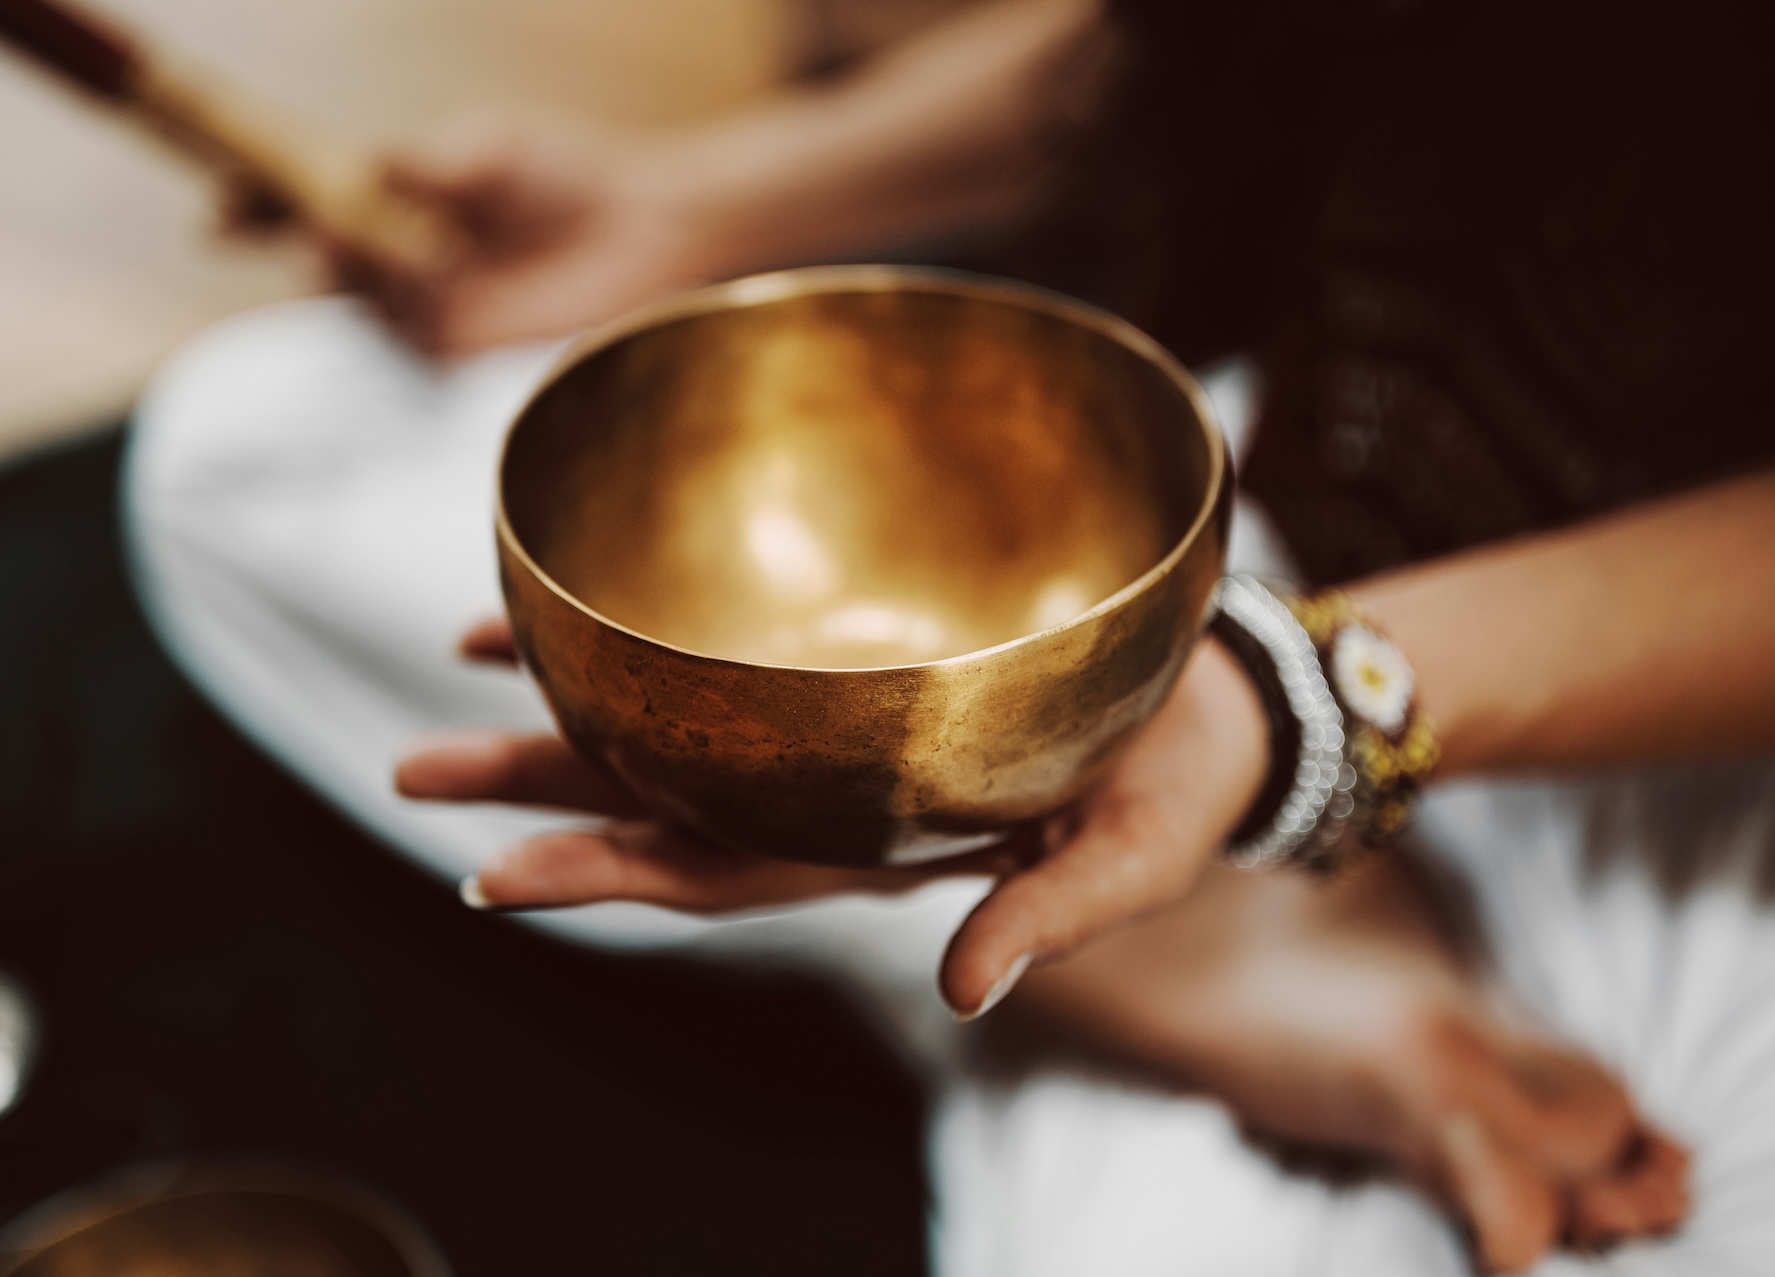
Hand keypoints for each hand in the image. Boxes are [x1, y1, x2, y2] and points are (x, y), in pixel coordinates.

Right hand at [296, 112, 747, 355]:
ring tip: (397, 246)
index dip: (251, 207)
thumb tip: (358, 166)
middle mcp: (395, 262)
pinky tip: (429, 283)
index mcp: (389, 201)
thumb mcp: (484, 153)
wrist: (641, 233)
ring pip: (362, 302)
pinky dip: (406, 318)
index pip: (300, 203)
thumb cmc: (565, 181)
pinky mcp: (459, 357)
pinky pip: (407, 346)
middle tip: (317, 228)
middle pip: (321, 260)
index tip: (217, 213)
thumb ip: (418, 166)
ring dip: (364, 276)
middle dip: (308, 243)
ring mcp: (423, 312)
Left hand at [398, 618, 1269, 1016]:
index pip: (721, 875)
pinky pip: (744, 645)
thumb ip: (1045, 921)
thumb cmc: (1182, 788)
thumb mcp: (1131, 866)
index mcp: (885, 853)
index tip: (488, 876)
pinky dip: (661, 625)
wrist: (1221, 707)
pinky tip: (590, 596)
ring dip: (572, 703)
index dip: (607, 876)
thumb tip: (961, 998)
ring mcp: (847, 731)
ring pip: (685, 722)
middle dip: (541, 789)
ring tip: (458, 660)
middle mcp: (838, 798)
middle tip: (413, 770)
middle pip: (666, 802)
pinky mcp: (875, 664)